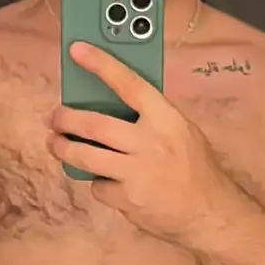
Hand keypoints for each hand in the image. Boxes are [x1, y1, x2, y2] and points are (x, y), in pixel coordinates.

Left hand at [48, 43, 245, 242]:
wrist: (209, 213)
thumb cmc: (196, 169)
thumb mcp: (182, 131)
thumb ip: (152, 116)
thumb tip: (112, 101)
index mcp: (166, 119)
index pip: (129, 84)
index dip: (101, 64)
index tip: (77, 51)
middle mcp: (151, 143)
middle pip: (94, 124)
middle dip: (65, 118)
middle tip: (55, 117)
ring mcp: (137, 173)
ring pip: (84, 156)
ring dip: (62, 148)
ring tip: (56, 144)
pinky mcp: (127, 200)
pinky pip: (98, 186)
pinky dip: (98, 183)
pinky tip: (109, 183)